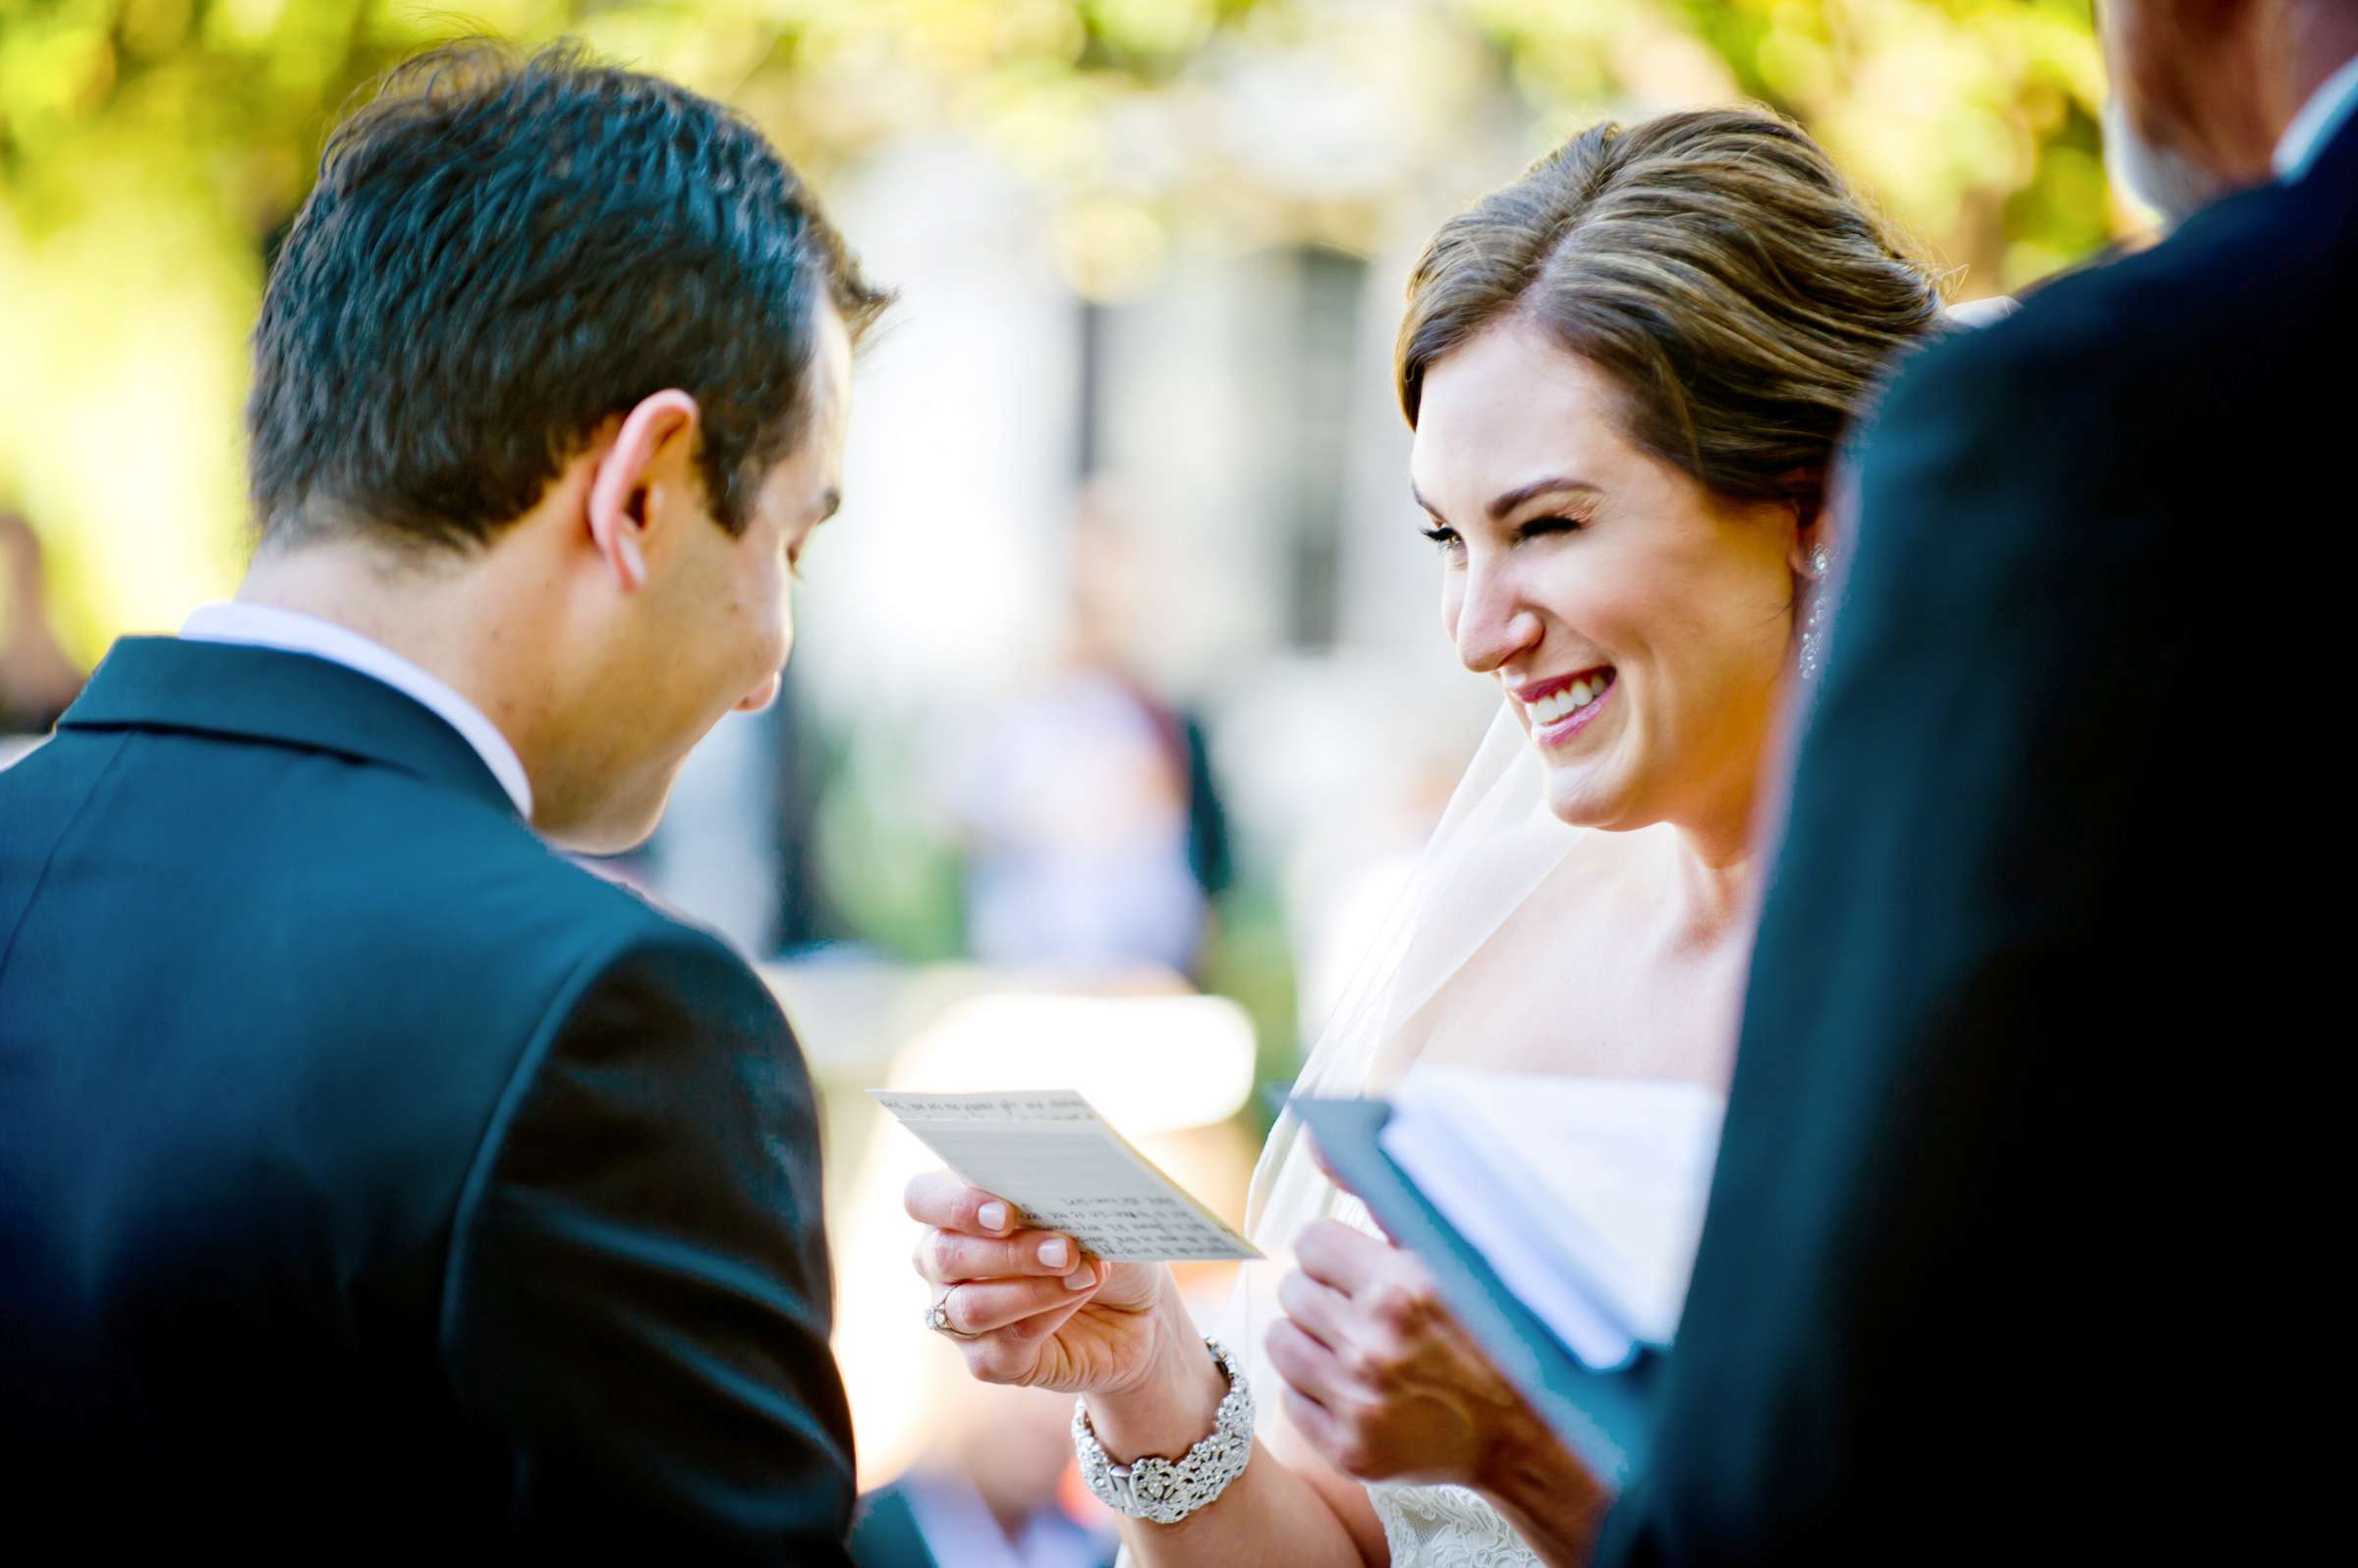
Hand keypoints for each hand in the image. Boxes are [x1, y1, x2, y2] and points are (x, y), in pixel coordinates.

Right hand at [904, 1169, 1171, 1394]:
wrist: (1135, 1311)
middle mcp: (944, 1264)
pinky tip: (1079, 1298)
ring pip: (970, 1308)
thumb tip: (1060, 1199)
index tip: (1006, 1212)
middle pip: (945, 1255)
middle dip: (1008, 1252)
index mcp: (956, 1210)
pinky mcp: (988, 1361)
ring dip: (1031, 1290)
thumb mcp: (1087, 1212)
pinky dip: (1046, 1319)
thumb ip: (1062, 1201)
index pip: (922, 1198)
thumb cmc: (1100, 1243)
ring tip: (1083, 1274)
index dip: (955, 1204)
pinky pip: (1001, 1347)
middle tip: (1064, 1248)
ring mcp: (958, 1317)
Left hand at [1265, 1218, 1541, 1488]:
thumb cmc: (1489, 1330)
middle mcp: (1374, 1345)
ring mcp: (1358, 1401)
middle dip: (1325, 1295)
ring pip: (1281, 1341)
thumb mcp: (1450, 1253)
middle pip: (1292, 1289)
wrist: (1526, 1433)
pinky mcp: (1348, 1448)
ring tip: (1357, 1347)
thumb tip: (1317, 1139)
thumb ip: (1381, 1194)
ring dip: (1312, 1340)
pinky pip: (1290, 1397)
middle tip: (1365, 1313)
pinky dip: (1317, 1392)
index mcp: (1400, 1288)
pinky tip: (1360, 1389)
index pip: (1310, 1242)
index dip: (1336, 1253)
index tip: (1360, 1269)